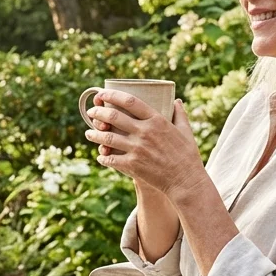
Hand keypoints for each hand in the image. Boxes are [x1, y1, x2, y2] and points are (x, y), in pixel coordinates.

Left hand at [85, 91, 208, 196]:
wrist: (186, 181)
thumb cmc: (187, 155)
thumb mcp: (186, 131)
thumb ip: (180, 114)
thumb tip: (177, 101)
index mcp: (157, 120)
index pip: (130, 101)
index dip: (112, 95)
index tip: (102, 93)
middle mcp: (145, 132)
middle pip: (113, 116)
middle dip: (98, 112)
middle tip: (91, 112)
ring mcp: (137, 149)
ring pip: (107, 137)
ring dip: (94, 134)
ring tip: (89, 133)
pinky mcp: (132, 165)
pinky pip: (111, 159)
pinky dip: (103, 157)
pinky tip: (101, 156)